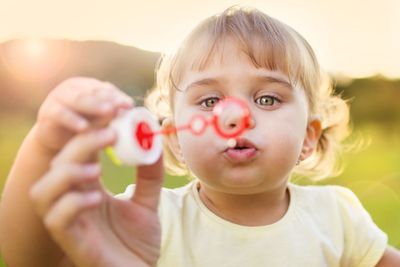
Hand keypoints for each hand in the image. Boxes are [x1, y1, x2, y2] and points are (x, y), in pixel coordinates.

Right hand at [30, 128, 163, 266]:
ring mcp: (70, 222)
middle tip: (110, 133)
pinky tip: (95, 199)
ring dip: (67, 173)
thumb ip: (150, 175)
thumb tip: (154, 142)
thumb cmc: (137, 242)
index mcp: (89, 188)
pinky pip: (56, 220)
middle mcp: (73, 200)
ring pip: (44, 190)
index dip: (92, 131)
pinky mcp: (72, 243)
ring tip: (97, 170)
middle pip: (60, 163)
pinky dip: (71, 204)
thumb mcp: (148, 202)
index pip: (80, 152)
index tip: (114, 115)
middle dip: (82, 144)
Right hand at [35, 77, 132, 152]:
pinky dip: (73, 120)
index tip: (130, 106)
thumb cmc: (84, 127)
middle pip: (93, 92)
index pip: (105, 89)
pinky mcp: (48, 112)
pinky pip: (61, 114)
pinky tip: (84, 127)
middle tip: (120, 107)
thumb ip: (111, 114)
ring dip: (94, 106)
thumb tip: (130, 111)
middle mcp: (73, 88)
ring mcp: (59, 98)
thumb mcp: (99, 120)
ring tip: (108, 112)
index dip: (118, 97)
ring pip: (78, 100)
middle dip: (108, 99)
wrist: (57, 141)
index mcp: (88, 87)